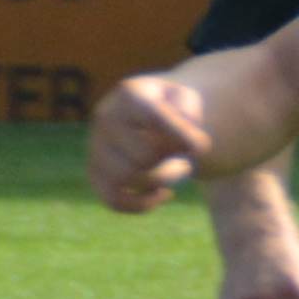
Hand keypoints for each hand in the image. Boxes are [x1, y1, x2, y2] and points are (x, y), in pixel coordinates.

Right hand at [91, 74, 211, 213]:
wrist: (155, 117)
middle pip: (144, 155)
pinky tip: (164, 193)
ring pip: (127, 178)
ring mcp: (96, 146)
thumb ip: (190, 113)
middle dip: (173, 161)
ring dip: (162, 180)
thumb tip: (189, 144)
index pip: (153, 119)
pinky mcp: (96, 173)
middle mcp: (106, 118)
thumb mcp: (189, 100)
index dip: (181, 137)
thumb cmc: (175, 108)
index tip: (203, 147)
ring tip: (178, 170)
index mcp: (129, 94)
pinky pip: (114, 200)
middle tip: (187, 158)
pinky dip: (142, 204)